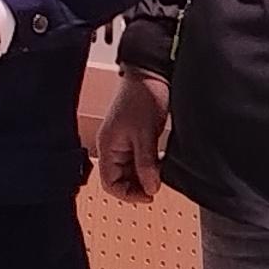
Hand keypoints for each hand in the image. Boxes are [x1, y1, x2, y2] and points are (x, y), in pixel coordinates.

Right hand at [96, 71, 168, 200]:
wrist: (150, 73)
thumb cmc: (142, 96)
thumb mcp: (145, 134)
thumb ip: (146, 164)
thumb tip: (151, 188)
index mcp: (108, 146)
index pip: (110, 183)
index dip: (128, 194)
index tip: (149, 195)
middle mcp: (112, 146)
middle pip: (120, 179)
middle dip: (138, 185)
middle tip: (157, 186)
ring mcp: (123, 142)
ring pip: (131, 170)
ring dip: (145, 175)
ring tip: (160, 174)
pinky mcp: (135, 137)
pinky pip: (139, 160)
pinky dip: (150, 165)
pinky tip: (161, 163)